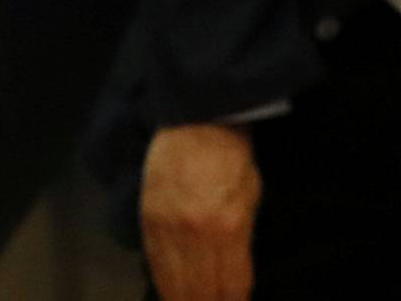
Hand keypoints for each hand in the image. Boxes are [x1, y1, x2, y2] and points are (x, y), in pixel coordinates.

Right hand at [141, 123, 261, 300]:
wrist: (196, 118)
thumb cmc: (232, 153)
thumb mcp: (251, 194)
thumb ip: (242, 238)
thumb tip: (234, 275)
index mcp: (229, 227)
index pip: (231, 286)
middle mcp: (195, 236)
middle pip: (200, 294)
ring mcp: (168, 231)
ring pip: (174, 287)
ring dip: (183, 300)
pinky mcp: (148, 223)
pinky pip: (156, 267)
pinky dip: (165, 284)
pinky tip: (172, 293)